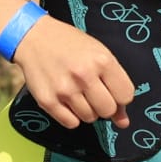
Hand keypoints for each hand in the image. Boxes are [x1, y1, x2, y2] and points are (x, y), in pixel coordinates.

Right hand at [11, 17, 134, 129]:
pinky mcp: (48, 101)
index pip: (126, 96)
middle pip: (108, 111)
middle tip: (94, 92)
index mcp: (102, 60)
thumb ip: (115, 84)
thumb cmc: (70, 44)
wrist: (34, 37)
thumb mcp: (98, 54)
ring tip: (77, 92)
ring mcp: (65, 90)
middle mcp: (84, 76)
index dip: (120, 96)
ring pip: (89, 118)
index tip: (111, 90)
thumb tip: (123, 122)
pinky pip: (71, 123)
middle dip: (104, 105)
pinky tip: (66, 100)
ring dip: (87, 110)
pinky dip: (71, 116)